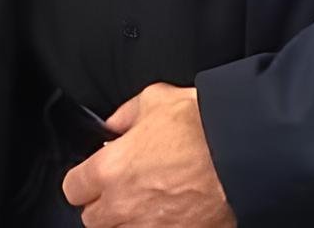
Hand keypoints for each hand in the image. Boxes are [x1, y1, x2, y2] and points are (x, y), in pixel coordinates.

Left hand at [61, 83, 234, 226]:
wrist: (240, 153)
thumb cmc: (200, 125)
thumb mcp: (154, 99)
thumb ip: (125, 115)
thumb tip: (114, 126)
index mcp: (109, 169)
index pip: (73, 188)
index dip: (83, 179)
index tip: (93, 174)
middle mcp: (123, 207)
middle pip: (93, 220)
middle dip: (103, 204)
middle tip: (122, 187)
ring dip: (126, 221)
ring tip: (146, 202)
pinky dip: (154, 227)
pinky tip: (167, 213)